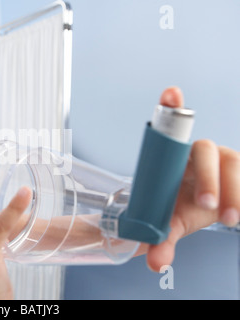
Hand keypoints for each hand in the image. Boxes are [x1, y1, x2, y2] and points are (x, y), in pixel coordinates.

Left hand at [145, 87, 239, 270]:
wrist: (201, 210)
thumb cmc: (179, 207)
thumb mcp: (168, 224)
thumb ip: (160, 241)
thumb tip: (156, 264)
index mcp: (175, 157)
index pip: (172, 127)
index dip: (172, 107)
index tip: (170, 94)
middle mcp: (201, 153)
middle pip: (207, 151)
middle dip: (208, 177)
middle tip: (206, 206)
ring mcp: (226, 160)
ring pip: (234, 162)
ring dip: (235, 190)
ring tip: (230, 219)